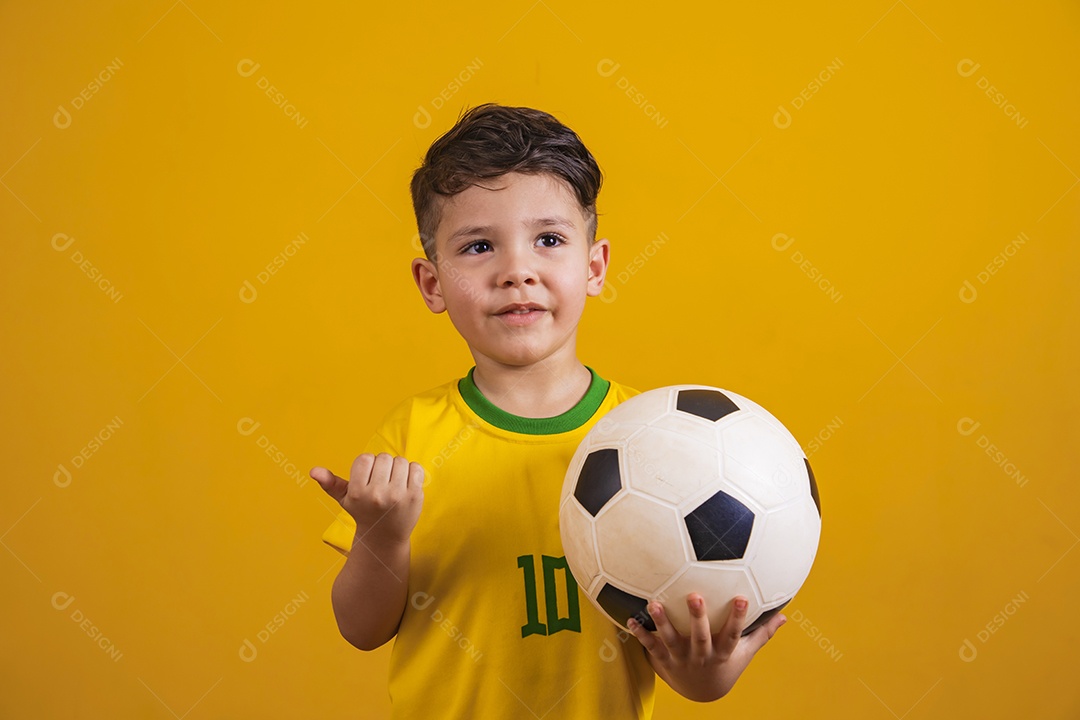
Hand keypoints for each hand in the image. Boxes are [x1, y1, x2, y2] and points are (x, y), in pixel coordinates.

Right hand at [310, 453, 424, 547]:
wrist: (385, 537)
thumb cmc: (364, 513)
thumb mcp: (344, 500)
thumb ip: (330, 483)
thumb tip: (313, 470)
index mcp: (358, 493)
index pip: (365, 458)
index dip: (368, 465)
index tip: (369, 478)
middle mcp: (377, 494)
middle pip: (383, 457)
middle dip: (383, 466)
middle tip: (382, 481)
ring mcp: (397, 495)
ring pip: (400, 461)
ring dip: (398, 468)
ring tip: (394, 482)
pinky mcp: (414, 496)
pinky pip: (416, 468)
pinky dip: (412, 472)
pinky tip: (406, 484)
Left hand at [627, 593, 785, 701]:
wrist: (702, 693)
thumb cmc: (725, 665)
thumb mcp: (744, 653)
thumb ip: (761, 633)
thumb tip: (784, 615)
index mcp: (722, 653)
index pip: (732, 634)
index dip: (737, 618)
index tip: (742, 597)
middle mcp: (701, 656)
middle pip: (699, 637)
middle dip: (697, 618)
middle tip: (695, 596)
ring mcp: (681, 659)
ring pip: (670, 640)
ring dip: (661, 622)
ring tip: (654, 604)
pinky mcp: (663, 660)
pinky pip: (650, 646)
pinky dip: (640, 634)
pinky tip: (629, 619)